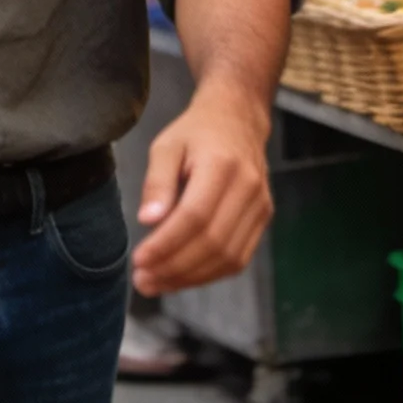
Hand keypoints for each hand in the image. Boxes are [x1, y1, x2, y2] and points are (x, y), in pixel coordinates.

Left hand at [131, 84, 272, 295]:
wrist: (238, 119)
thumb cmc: (196, 132)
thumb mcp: (166, 146)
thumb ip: (157, 182)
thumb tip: (148, 221)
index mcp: (222, 165)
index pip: (195, 216)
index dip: (167, 244)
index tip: (139, 260)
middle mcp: (248, 187)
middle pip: (213, 242)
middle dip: (175, 268)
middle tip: (142, 280)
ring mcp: (260, 205)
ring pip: (228, 257)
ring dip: (190, 278)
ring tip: (157, 283)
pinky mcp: (263, 218)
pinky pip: (239, 258)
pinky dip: (209, 274)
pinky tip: (182, 277)